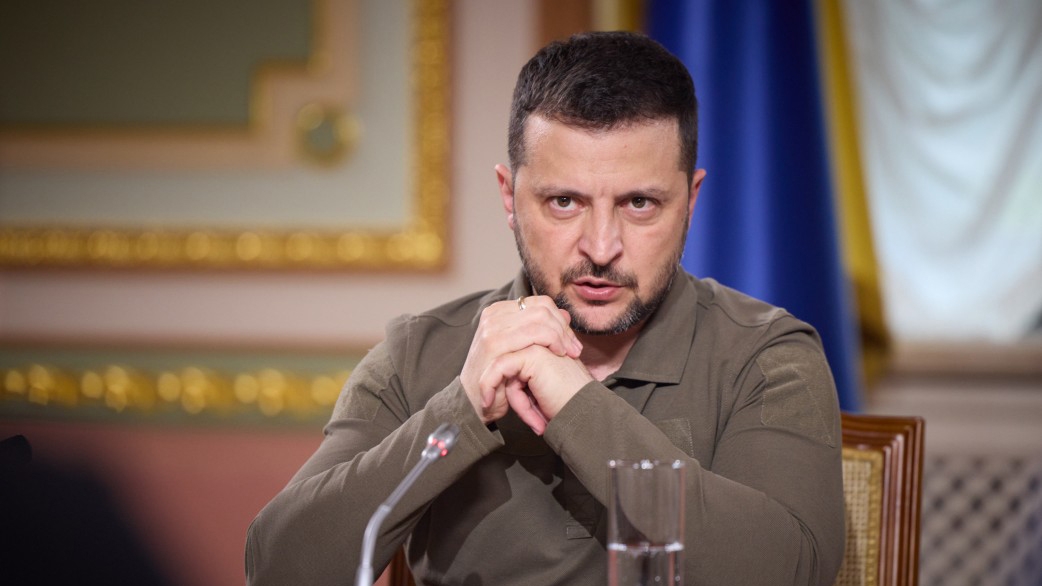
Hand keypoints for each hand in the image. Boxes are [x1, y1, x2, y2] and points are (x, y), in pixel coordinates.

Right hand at [460, 296, 582, 426]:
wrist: (474, 402)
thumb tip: (565, 314)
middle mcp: (493, 315)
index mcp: (500, 312)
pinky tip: (557, 357)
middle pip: (542, 309)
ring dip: (560, 338)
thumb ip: (541, 330)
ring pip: (540, 320)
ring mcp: (492, 328)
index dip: (560, 321)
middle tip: (575, 351)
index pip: (541, 303)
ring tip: (568, 355)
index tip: (571, 344)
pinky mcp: (494, 345)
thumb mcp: (522, 350)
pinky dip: (551, 344)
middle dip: (563, 330)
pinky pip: (533, 335)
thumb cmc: (500, 378)